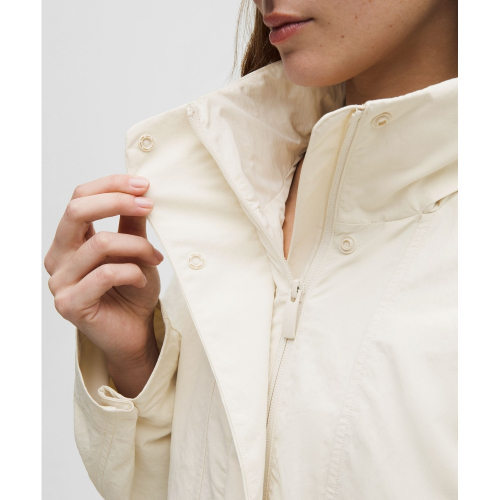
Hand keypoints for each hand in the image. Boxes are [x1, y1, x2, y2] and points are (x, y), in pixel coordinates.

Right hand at [45, 174, 162, 393]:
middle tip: (149, 204)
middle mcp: (58, 257)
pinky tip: (142, 280)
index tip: (144, 185)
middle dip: (117, 201)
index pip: (79, 198)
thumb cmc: (133, 289)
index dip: (110, 186)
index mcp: (70, 239)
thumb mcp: (136, 249)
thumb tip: (139, 189)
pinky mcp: (70, 303)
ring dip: (137, 247)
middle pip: (76, 211)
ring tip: (156, 258)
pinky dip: (132, 272)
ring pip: (99, 243)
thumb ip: (132, 222)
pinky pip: (105, 275)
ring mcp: (60, 281)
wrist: (135, 330)